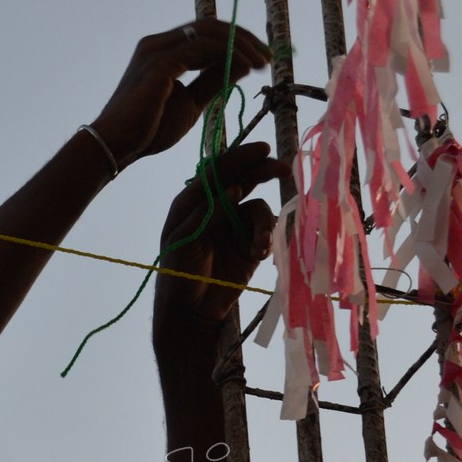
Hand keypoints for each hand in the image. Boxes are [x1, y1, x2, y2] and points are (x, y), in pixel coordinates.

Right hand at [89, 21, 271, 168]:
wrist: (118, 146)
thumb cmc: (147, 131)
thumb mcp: (190, 105)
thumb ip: (212, 83)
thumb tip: (241, 66)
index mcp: (162, 51)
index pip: (206, 33)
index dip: (236, 41)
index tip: (261, 58)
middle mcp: (158, 43)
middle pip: (211, 26)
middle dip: (244, 38)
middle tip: (269, 56)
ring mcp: (157, 49)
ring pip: (209, 32)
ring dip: (242, 44)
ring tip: (263, 62)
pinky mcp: (160, 62)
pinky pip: (203, 49)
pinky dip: (228, 55)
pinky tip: (246, 68)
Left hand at [152, 141, 289, 336]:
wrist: (189, 311)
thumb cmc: (177, 274)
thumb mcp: (184, 241)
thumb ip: (207, 213)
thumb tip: (234, 189)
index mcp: (193, 202)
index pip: (218, 171)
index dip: (240, 158)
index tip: (262, 150)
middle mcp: (216, 208)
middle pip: (244, 179)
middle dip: (264, 171)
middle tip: (283, 169)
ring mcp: (234, 226)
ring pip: (259, 208)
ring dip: (263, 225)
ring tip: (259, 247)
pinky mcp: (249, 245)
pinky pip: (266, 232)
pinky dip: (266, 240)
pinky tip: (258, 255)